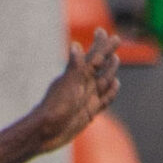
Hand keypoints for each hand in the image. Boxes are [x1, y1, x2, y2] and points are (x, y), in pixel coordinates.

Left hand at [28, 29, 118, 152]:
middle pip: (100, 65)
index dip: (100, 43)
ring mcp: (88, 97)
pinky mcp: (90, 111)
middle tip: (115, 39)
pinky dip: (111, 91)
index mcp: (79, 75)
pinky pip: (105, 99)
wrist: (46, 132)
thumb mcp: (67, 85)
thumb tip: (76, 46)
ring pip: (104, 80)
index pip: (94, 55)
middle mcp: (84, 84)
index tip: (101, 30)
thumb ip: (75, 67)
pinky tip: (116, 84)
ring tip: (114, 58)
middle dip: (108, 52)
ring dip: (111, 69)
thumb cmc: (55, 107)